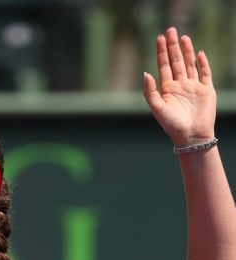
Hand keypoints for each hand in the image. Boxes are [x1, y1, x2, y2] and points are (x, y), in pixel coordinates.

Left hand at [143, 27, 216, 146]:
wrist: (191, 136)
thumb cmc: (172, 125)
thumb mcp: (157, 108)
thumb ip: (149, 92)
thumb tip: (145, 73)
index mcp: (167, 89)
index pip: (164, 65)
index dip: (161, 52)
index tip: (160, 37)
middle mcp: (180, 85)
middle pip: (176, 61)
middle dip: (173, 46)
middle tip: (171, 30)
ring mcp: (193, 87)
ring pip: (190, 64)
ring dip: (187, 50)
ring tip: (183, 37)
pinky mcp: (206, 90)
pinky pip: (205, 73)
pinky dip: (203, 63)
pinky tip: (199, 53)